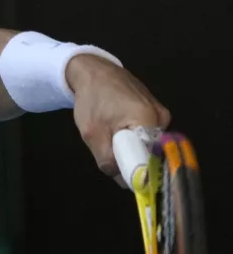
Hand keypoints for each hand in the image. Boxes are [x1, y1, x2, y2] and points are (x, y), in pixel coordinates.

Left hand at [67, 54, 170, 186]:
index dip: (137, 171)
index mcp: (150, 121)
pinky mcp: (154, 111)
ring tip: (109, 130)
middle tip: (107, 144)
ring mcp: (160, 113)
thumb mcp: (92, 134)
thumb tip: (124, 182)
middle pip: (149, 153)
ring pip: (145, 144)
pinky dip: (128, 135)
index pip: (152, 160)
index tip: (121, 172)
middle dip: (128, 156)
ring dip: (126, 145)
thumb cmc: (92, 99)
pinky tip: (115, 124)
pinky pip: (143, 134)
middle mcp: (162, 118)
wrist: (92, 71)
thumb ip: (108, 161)